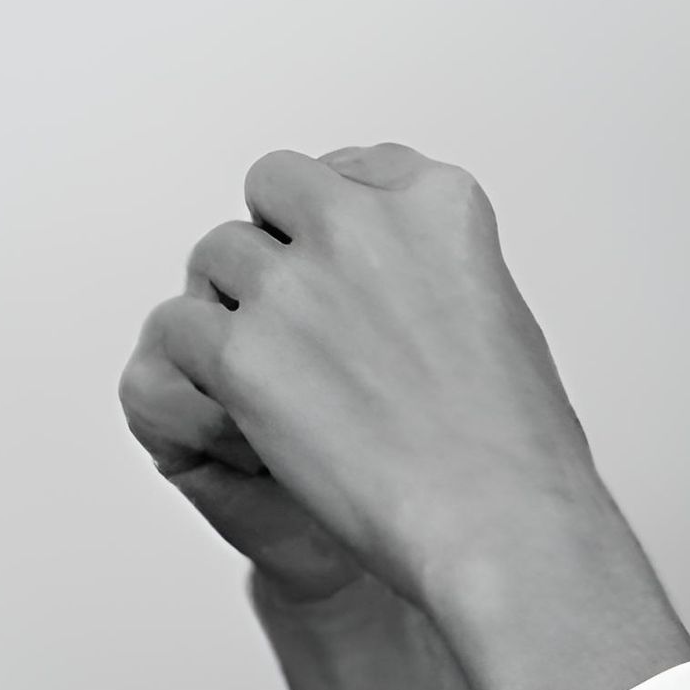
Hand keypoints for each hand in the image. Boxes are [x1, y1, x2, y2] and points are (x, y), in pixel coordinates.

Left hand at [132, 142, 609, 604]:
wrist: (493, 519)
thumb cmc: (506, 447)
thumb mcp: (491, 314)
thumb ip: (425, 272)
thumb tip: (374, 279)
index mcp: (438, 203)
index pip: (350, 169)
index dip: (327, 223)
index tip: (330, 271)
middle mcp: (361, 226)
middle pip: (272, 188)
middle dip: (272, 244)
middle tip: (284, 319)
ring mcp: (295, 287)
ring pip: (215, 254)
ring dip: (228, 306)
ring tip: (263, 374)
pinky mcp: (243, 354)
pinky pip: (183, 329)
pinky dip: (199, 369)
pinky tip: (239, 412)